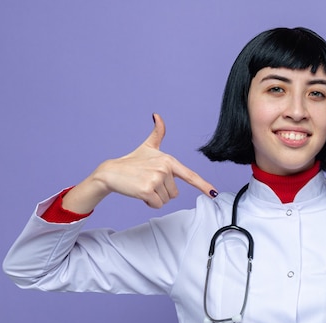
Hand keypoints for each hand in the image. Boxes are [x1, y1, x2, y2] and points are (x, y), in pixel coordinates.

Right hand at [63, 114, 216, 212]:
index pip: (190, 175)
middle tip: (148, 182)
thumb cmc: (132, 162)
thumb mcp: (147, 147)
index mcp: (169, 160)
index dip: (203, 185)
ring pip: (166, 200)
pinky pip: (157, 204)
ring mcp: (157, 179)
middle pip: (175, 193)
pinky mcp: (148, 190)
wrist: (111, 172)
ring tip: (143, 185)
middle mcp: (165, 168)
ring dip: (155, 197)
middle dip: (162, 192)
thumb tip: (157, 115)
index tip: (214, 193)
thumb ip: (157, 133)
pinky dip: (149, 202)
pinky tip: (140, 192)